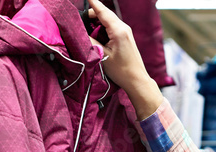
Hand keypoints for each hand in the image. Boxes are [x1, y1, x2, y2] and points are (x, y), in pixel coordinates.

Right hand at [86, 0, 162, 118]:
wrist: (136, 80)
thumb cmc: (121, 70)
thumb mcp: (102, 55)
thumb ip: (90, 40)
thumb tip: (80, 31)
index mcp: (118, 30)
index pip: (102, 11)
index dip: (92, 3)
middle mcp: (123, 27)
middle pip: (104, 14)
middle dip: (91, 14)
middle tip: (79, 20)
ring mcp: (126, 31)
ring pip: (108, 20)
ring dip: (96, 22)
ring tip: (86, 29)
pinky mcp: (125, 37)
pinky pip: (112, 27)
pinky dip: (102, 28)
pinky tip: (96, 35)